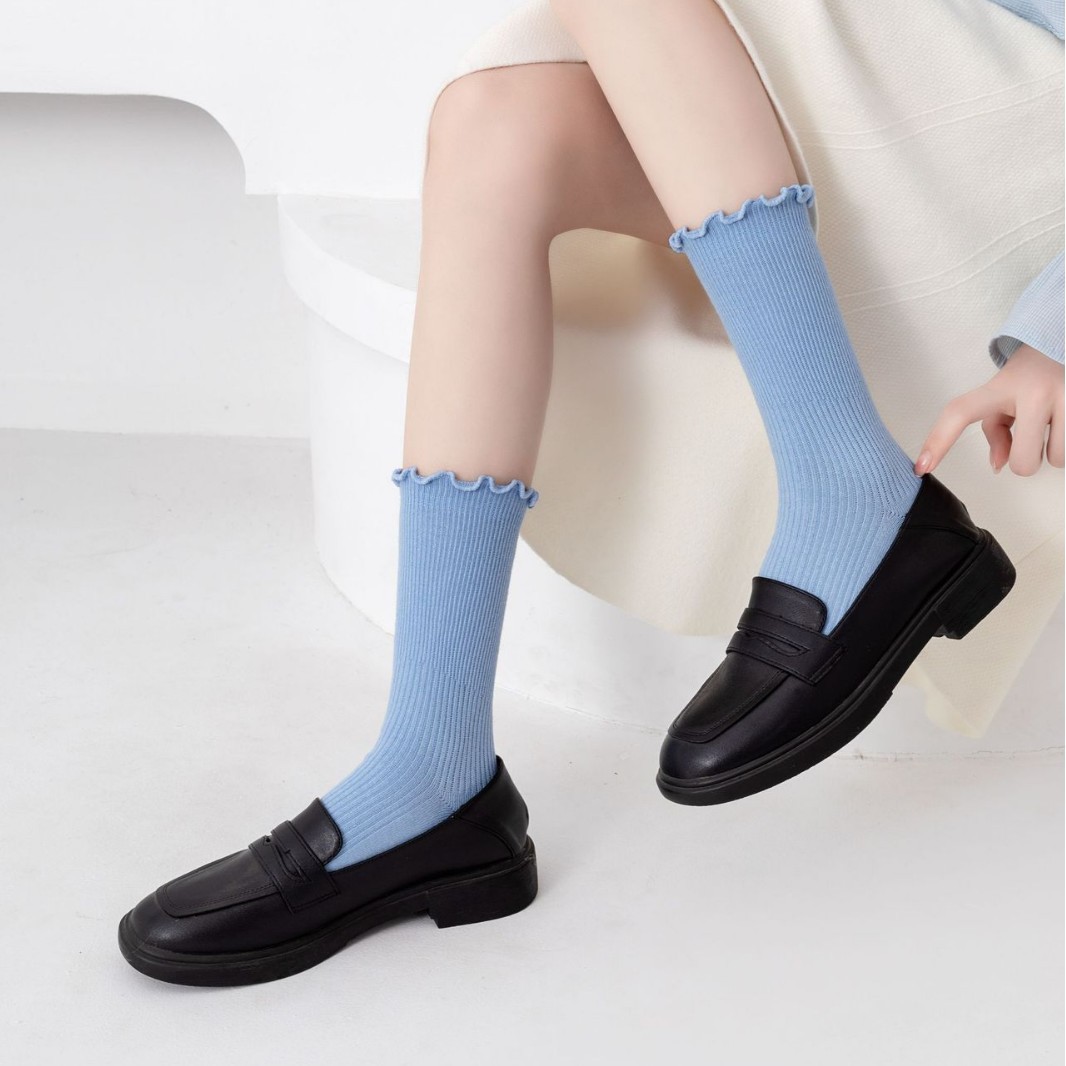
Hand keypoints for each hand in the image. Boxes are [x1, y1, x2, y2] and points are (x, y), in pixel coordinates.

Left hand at [916, 344, 1064, 476]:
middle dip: (1025, 459)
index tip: (921, 467)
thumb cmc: (1023, 381)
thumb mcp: (1000, 401)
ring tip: (1050, 424)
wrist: (1057, 345)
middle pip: (1023, 463)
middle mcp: (1034, 392)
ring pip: (1056, 459)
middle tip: (1029, 437)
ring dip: (1052, 451)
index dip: (938, 441)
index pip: (960, 413)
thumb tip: (1000, 466)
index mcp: (999, 390)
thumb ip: (996, 435)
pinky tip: (1063, 422)